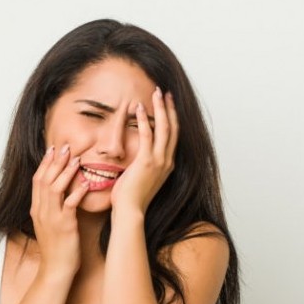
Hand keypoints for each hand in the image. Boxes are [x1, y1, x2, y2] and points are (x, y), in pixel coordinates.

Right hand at [29, 144, 89, 275]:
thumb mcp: (50, 225)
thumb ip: (52, 208)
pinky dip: (77, 191)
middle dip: (55, 162)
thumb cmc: (57, 248)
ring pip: (55, 188)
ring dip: (66, 172)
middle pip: (45, 180)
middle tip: (65, 147)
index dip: (45, 163)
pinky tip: (86, 183)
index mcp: (37, 210)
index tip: (52, 149)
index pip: (37, 180)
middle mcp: (41, 211)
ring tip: (76, 159)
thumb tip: (60, 193)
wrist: (56, 270)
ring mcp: (51, 218)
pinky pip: (70, 204)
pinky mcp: (64, 226)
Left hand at [111, 87, 178, 214]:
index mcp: (168, 164)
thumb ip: (144, 165)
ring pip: (164, 128)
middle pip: (173, 128)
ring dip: (160, 108)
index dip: (172, 118)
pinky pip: (147, 135)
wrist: (130, 211)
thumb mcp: (143, 178)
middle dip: (169, 108)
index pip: (173, 136)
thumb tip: (138, 158)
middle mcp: (167, 161)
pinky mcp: (146, 162)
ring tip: (156, 93)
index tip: (168, 104)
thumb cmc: (132, 198)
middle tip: (165, 92)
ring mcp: (159, 161)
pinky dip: (144, 120)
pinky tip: (139, 108)